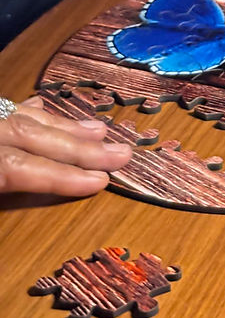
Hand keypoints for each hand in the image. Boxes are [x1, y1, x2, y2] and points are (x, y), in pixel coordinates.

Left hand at [0, 96, 131, 195]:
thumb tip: (25, 210)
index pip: (17, 166)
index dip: (59, 175)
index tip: (100, 181)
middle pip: (31, 135)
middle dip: (79, 146)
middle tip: (121, 153)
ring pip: (23, 117)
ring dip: (64, 126)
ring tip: (99, 130)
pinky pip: (5, 109)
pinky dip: (29, 111)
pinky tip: (43, 106)